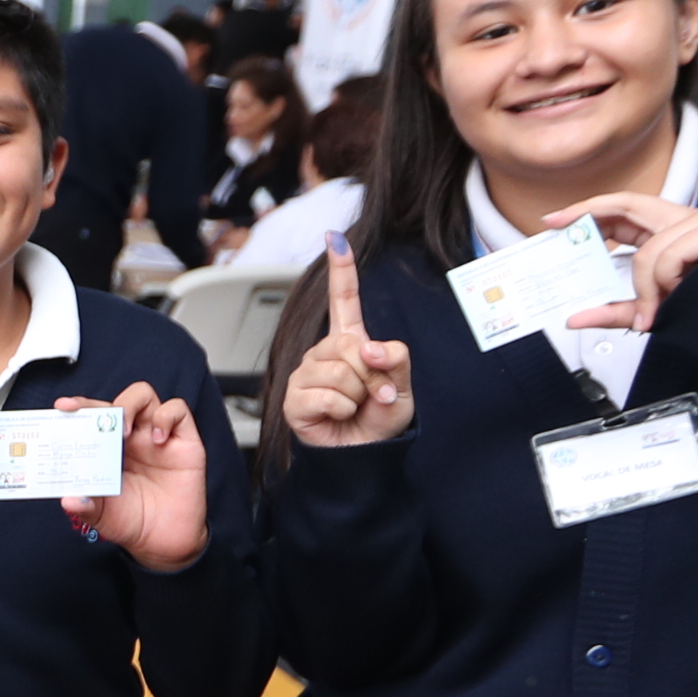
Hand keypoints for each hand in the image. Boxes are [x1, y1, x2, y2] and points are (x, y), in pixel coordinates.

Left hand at [55, 381, 207, 570]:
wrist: (164, 541)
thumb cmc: (132, 521)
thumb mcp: (102, 516)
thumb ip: (85, 507)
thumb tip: (68, 500)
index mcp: (106, 448)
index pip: (91, 417)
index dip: (78, 407)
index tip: (62, 406)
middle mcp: (131, 437)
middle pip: (115, 402)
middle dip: (101, 405)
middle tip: (93, 421)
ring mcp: (156, 435)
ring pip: (144, 395)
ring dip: (131, 404)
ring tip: (126, 432)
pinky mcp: (184, 441)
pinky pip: (178, 410)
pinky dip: (166, 417)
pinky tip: (158, 439)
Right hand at [283, 239, 413, 449]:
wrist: (363, 458)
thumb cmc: (378, 423)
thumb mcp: (402, 388)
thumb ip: (395, 360)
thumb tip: (368, 348)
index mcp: (350, 342)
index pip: (345, 300)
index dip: (341, 270)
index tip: (335, 238)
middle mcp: (324, 353)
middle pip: (349, 344)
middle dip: (370, 374)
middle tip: (372, 395)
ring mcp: (307, 373)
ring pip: (340, 370)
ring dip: (357, 394)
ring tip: (355, 408)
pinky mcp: (295, 397)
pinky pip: (327, 394)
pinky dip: (342, 409)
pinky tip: (338, 416)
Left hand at [556, 187, 697, 334]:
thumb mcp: (654, 309)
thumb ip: (616, 312)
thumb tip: (575, 319)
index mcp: (670, 231)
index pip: (622, 209)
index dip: (588, 210)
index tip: (553, 220)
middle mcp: (685, 219)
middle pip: (627, 205)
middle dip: (590, 215)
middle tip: (559, 228)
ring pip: (646, 249)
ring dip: (645, 285)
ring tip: (657, 307)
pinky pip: (667, 257)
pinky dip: (664, 283)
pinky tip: (677, 294)